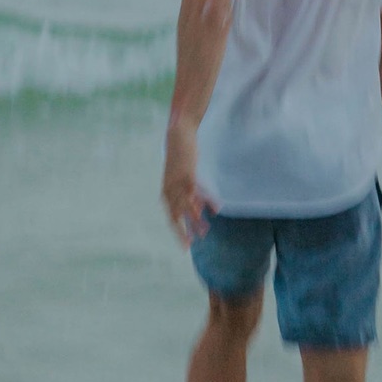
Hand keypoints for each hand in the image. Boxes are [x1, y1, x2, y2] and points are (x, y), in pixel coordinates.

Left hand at [162, 122, 217, 243]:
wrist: (178, 136)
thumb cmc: (181, 158)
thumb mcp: (183, 179)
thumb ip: (191, 197)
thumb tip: (198, 213)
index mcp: (167, 192)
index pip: (172, 217)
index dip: (179, 231)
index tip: (186, 245)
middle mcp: (170, 190)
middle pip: (176, 215)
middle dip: (184, 231)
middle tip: (191, 245)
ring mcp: (178, 183)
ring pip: (187, 206)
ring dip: (196, 220)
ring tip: (205, 232)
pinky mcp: (188, 174)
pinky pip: (197, 192)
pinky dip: (206, 201)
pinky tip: (214, 209)